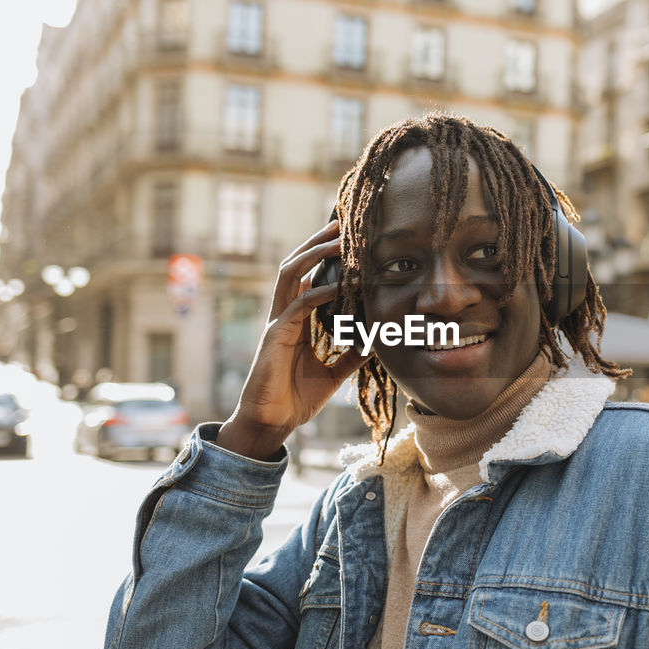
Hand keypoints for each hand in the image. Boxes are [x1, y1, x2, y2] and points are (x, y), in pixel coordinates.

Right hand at [216, 220, 368, 459]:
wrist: (272, 423)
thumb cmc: (295, 398)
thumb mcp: (332, 373)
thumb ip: (351, 355)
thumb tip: (376, 342)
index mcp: (296, 320)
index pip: (308, 277)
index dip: (323, 256)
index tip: (346, 238)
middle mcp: (284, 314)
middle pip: (297, 265)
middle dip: (317, 242)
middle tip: (342, 224)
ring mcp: (278, 323)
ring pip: (291, 275)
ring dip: (314, 254)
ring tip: (338, 240)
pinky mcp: (275, 336)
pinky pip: (298, 306)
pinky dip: (319, 292)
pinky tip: (339, 286)